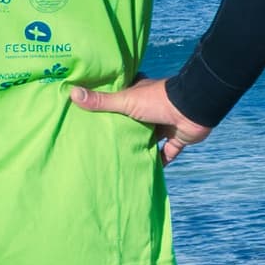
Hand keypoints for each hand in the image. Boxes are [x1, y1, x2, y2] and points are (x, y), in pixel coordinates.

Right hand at [70, 76, 210, 162]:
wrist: (192, 109)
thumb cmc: (157, 101)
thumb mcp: (125, 101)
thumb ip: (101, 101)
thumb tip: (71, 92)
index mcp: (140, 95)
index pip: (123, 98)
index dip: (112, 104)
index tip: (97, 115)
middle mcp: (152, 109)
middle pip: (135, 121)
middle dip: (124, 130)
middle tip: (105, 143)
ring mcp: (166, 124)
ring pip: (150, 138)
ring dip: (140, 147)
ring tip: (121, 159)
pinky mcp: (178, 139)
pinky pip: (167, 154)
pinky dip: (160, 162)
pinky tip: (147, 171)